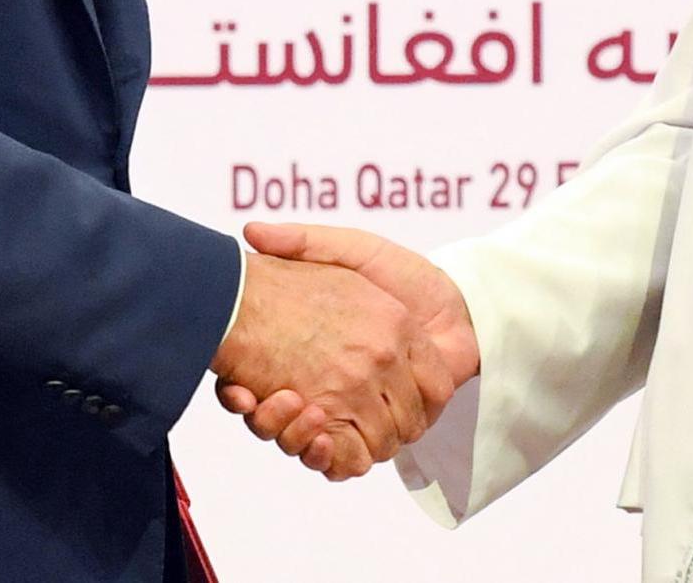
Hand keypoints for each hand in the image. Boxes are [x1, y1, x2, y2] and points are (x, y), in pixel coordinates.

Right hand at [214, 222, 477, 478]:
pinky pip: (344, 461)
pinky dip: (326, 457)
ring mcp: (357, 411)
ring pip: (306, 443)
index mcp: (319, 353)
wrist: (459, 305)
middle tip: (253, 398)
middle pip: (281, 419)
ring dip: (290, 435)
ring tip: (292, 407)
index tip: (233, 381)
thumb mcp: (349, 251)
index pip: (262, 383)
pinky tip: (318, 435)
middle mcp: (334, 388)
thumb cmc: (405, 275)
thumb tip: (250, 231)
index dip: (242, 389)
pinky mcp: (381, 431)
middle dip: (265, 418)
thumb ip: (303, 241)